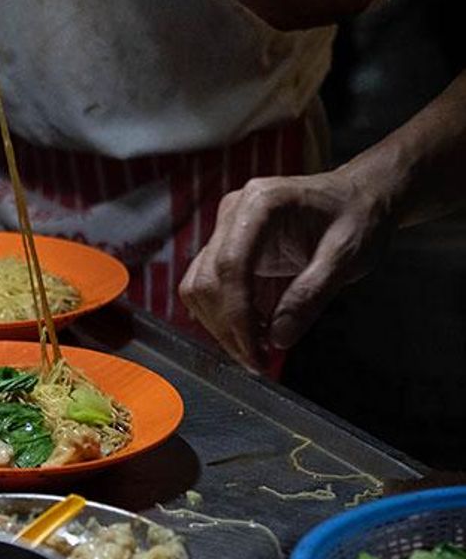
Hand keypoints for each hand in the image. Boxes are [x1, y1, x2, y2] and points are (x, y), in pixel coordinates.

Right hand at [179, 169, 393, 371]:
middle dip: (226, 327)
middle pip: (206, 280)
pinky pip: (210, 286)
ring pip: (199, 287)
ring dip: (221, 324)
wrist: (359, 197)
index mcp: (261, 204)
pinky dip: (225, 315)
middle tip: (258, 361)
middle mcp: (233, 213)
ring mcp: (226, 229)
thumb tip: (279, 338)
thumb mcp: (346, 257)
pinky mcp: (228, 247)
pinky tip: (254, 330)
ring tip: (257, 348)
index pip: (230, 265)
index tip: (255, 353)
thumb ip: (310, 295)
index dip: (236, 316)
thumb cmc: (357, 217)